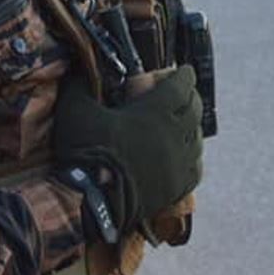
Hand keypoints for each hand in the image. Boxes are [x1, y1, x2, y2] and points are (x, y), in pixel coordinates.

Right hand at [53, 67, 202, 233]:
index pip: (180, 86)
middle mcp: (174, 135)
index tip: (185, 71)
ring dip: (193, 127)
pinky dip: (193, 158)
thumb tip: (78, 71)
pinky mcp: (177, 188)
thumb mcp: (75, 110)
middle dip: (191, 97)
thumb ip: (78, 84)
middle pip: (194, 110)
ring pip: (197, 139)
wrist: (92, 203)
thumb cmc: (86, 153)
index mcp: (155, 111)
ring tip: (185, 124)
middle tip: (185, 94)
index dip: (184, 76)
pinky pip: (195, 168)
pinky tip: (185, 157)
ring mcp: (179, 163)